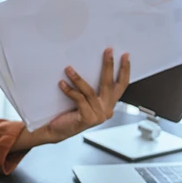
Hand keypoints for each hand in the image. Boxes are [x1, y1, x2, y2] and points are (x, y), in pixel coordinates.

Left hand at [12, 49, 130, 150]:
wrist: (56, 131)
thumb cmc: (69, 114)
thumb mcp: (84, 99)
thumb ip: (91, 89)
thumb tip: (89, 65)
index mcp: (108, 104)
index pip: (121, 85)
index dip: (125, 70)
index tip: (125, 56)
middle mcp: (107, 110)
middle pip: (109, 84)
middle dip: (108, 66)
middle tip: (108, 51)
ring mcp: (98, 115)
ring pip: (90, 91)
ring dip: (78, 78)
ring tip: (68, 69)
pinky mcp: (88, 118)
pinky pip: (79, 99)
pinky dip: (69, 90)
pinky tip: (62, 83)